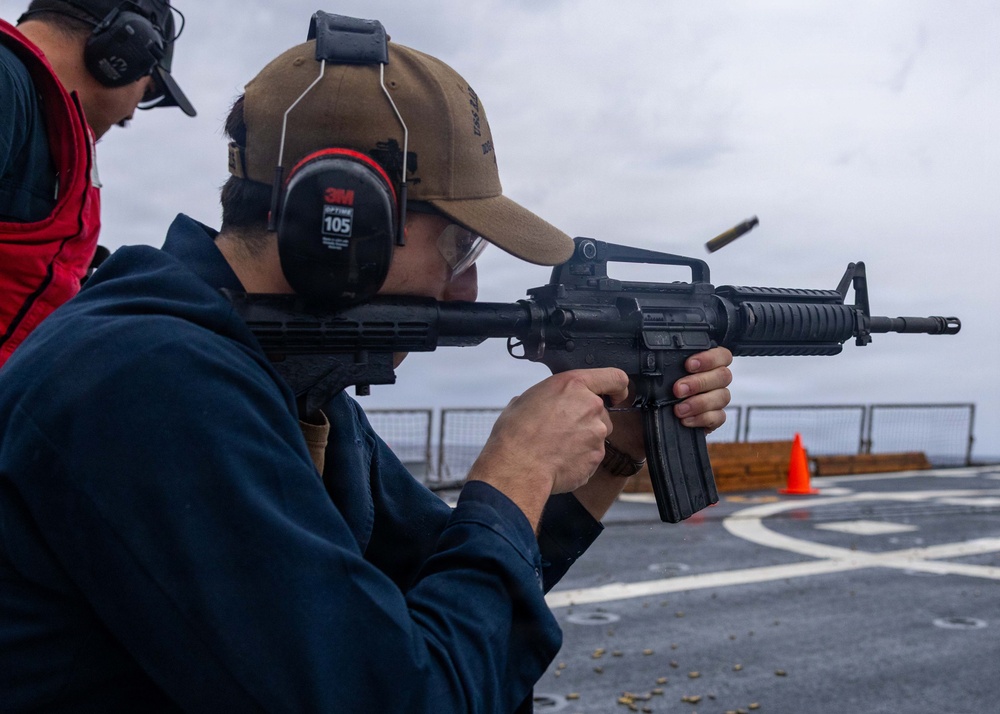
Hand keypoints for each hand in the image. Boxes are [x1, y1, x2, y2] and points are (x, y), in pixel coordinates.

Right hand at [466, 368, 628, 528]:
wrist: (518, 467)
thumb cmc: (516, 434)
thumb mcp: (525, 399)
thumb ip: (548, 397)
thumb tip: (544, 404)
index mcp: (573, 385)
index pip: (614, 378)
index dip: (617, 388)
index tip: (616, 395)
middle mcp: (591, 406)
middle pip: (600, 411)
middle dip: (585, 420)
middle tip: (560, 430)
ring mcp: (596, 433)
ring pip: (596, 434)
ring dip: (582, 440)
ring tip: (556, 447)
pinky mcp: (596, 457)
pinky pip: (591, 455)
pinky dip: (579, 458)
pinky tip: (558, 460)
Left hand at [574, 347, 733, 519]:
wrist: (628, 429)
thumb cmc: (635, 398)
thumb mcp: (640, 376)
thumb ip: (654, 362)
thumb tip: (652, 349)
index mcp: (694, 364)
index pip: (719, 354)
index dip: (709, 357)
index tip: (689, 364)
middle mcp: (706, 381)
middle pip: (723, 375)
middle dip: (701, 382)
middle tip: (677, 390)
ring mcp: (710, 401)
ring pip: (723, 396)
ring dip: (700, 402)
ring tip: (678, 409)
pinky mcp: (708, 421)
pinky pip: (718, 418)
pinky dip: (702, 418)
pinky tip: (684, 421)